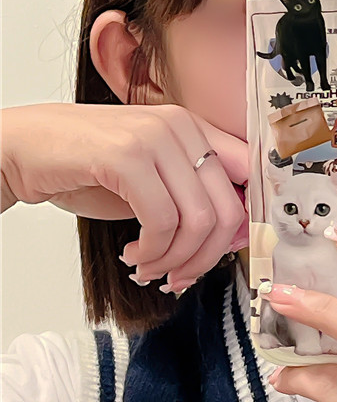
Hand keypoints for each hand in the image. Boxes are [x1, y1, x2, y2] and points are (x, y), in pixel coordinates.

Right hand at [1, 102, 247, 288]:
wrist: (21, 149)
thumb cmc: (87, 168)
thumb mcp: (154, 180)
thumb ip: (193, 197)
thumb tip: (232, 238)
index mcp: (194, 128)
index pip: (249, 176)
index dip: (244, 222)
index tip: (221, 251)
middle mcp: (180, 126)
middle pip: (228, 208)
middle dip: (207, 256)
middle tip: (180, 275)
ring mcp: (154, 137)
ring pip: (198, 220)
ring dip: (176, 259)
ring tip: (151, 266)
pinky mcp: (126, 156)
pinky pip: (162, 221)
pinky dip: (153, 251)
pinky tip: (135, 254)